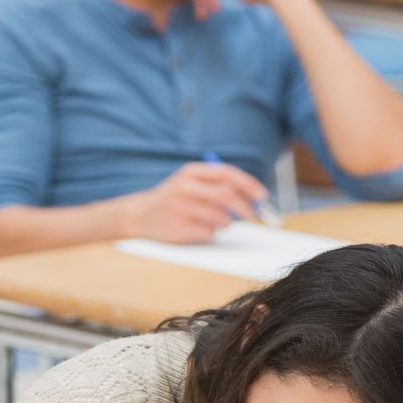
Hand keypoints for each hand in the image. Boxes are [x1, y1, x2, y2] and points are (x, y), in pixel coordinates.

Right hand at [119, 162, 271, 243]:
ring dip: (228, 221)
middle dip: (245, 206)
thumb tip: (252, 196)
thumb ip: (217, 183)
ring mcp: (180, 207)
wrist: (141, 214)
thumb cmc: (174, 198)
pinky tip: (204, 227)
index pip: (227, 174)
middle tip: (252, 213)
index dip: (248, 184)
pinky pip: (209, 231)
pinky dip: (213, 231)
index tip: (261, 195)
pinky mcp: (178, 226)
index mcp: (191, 171)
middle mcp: (184, 186)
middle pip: (226, 195)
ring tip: (223, 222)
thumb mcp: (190, 181)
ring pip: (220, 216)